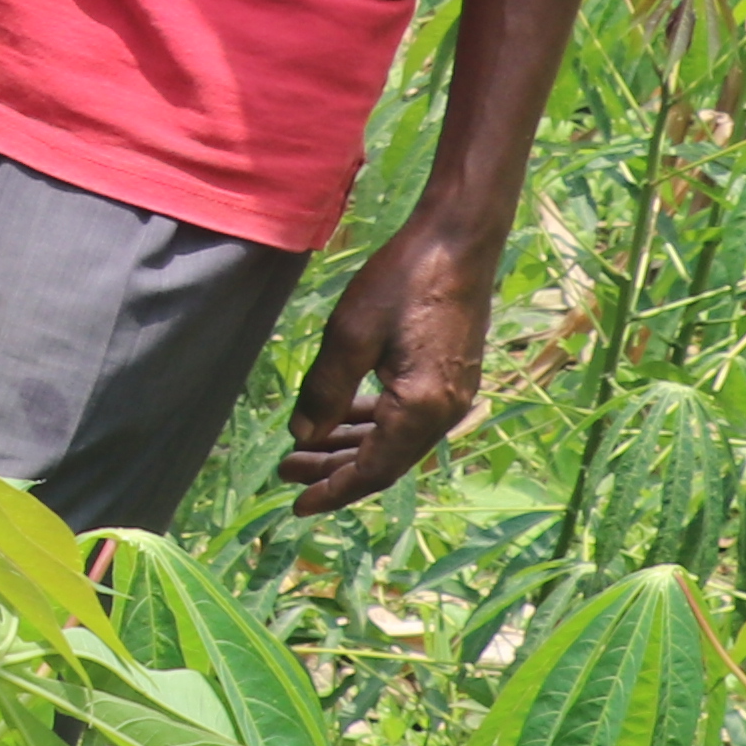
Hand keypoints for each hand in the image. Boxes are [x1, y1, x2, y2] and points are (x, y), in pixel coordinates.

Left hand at [278, 198, 503, 510]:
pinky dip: (372, 423)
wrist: (458, 240)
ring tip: (304, 446)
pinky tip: (343, 416)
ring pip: (394, 439)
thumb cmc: (403, 281)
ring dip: (349, 445)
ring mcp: (452, 395)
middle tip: (287, 469)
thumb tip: (303, 437)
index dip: (333, 491)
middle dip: (333, 469)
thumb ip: (325, 392)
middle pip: (384, 461)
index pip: (372, 471)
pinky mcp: (449, 376)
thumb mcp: (349, 335)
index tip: (296, 505)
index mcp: (422, 409)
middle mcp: (445, 412)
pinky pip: (406, 417)